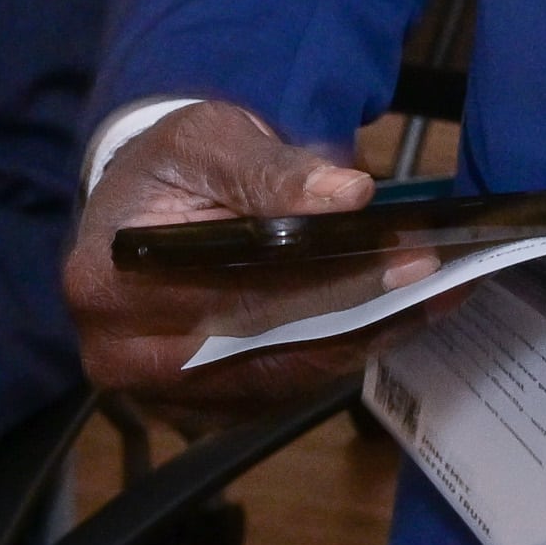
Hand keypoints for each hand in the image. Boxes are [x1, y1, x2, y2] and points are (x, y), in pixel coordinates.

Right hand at [65, 100, 426, 413]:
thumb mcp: (210, 139)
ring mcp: (158, 392)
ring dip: (362, 340)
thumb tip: (349, 196)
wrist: (143, 201)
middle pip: (260, 351)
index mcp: (107, 284)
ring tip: (436, 296)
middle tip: (438, 279)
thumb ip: (272, 169)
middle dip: (359, 315)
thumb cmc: (172, 167)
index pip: (233, 297)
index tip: (404, 257)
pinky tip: (397, 317)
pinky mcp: (197, 404)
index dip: (326, 283)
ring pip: (278, 380)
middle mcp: (121, 356)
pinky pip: (279, 390)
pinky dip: (339, 355)